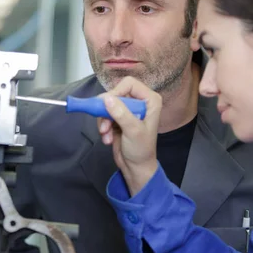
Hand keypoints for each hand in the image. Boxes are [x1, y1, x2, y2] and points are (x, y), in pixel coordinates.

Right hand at [98, 77, 161, 194]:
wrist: (135, 167)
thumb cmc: (141, 150)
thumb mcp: (133, 131)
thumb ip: (121, 114)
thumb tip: (106, 99)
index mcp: (150, 100)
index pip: (129, 84)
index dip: (116, 92)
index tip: (107, 105)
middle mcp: (139, 102)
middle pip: (115, 94)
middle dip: (107, 110)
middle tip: (104, 124)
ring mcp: (127, 110)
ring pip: (106, 105)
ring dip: (103, 120)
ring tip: (105, 134)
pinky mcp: (117, 118)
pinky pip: (103, 115)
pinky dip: (103, 126)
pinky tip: (107, 138)